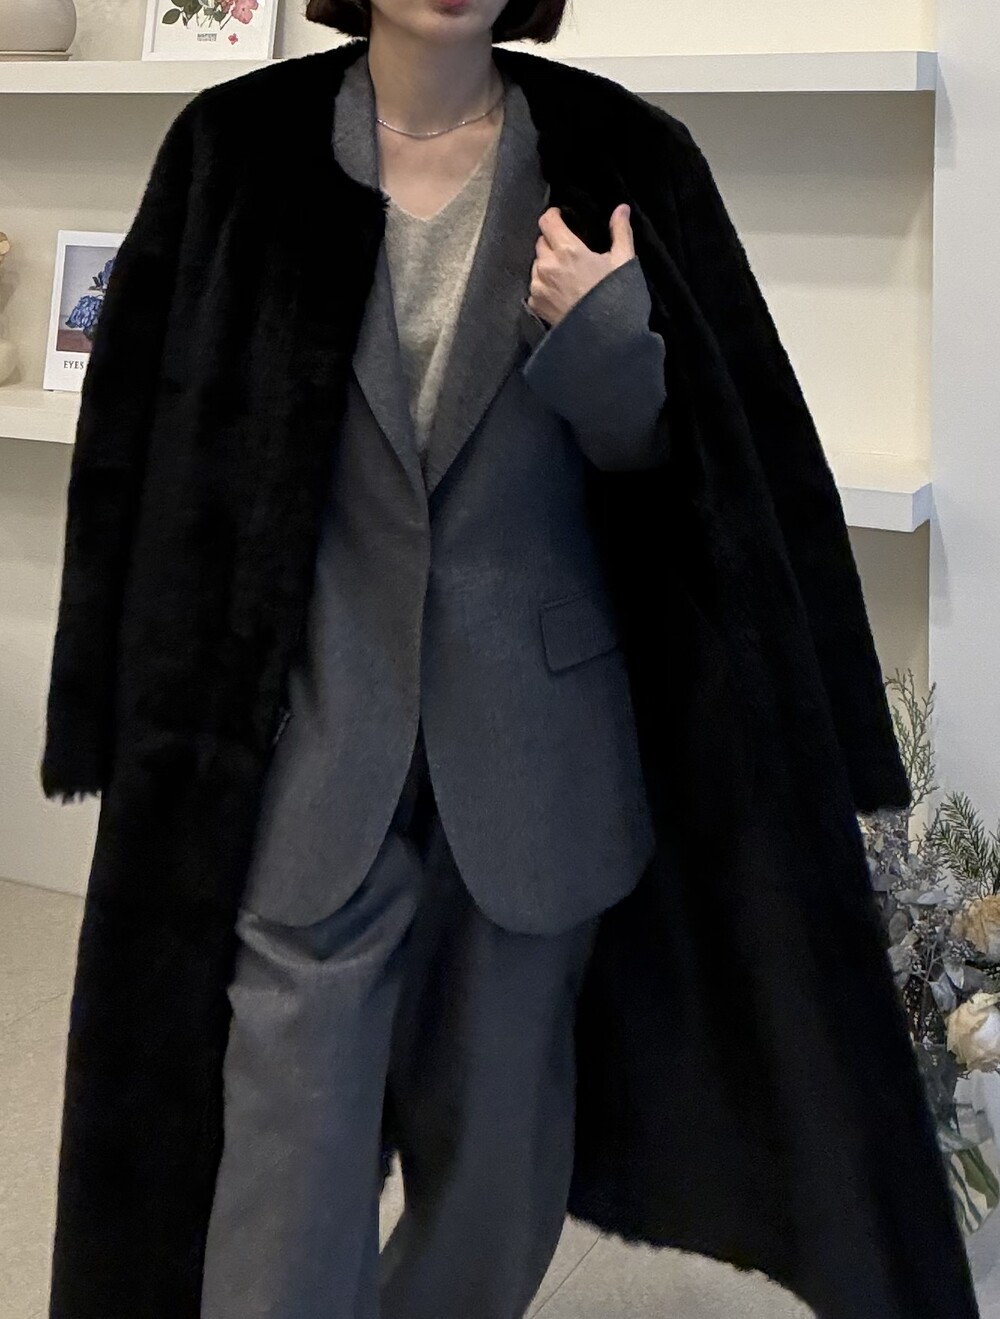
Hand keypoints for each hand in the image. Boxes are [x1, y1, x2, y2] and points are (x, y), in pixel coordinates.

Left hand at [525, 203, 634, 328]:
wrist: (603, 339)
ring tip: (567, 276)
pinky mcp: (536, 304)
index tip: (562, 219)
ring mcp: (538, 286)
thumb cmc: (614, 298)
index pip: (547, 221)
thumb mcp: (623, 262)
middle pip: (541, 242)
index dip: (554, 216)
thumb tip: (621, 208)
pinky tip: (562, 293)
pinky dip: (544, 284)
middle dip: (553, 243)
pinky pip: (535, 285)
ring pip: (537, 264)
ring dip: (547, 264)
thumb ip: (620, 231)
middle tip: (571, 253)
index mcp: (567, 250)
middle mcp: (547, 265)